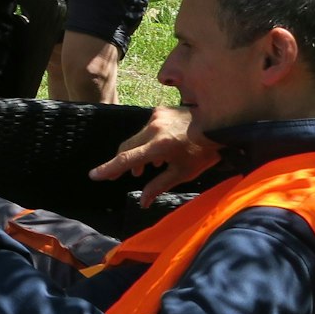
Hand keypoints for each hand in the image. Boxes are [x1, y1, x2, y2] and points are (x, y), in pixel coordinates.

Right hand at [91, 105, 219, 205]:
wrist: (220, 125)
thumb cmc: (203, 153)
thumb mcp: (182, 173)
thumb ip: (158, 186)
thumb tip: (142, 203)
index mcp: (159, 146)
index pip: (128, 159)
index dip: (109, 168)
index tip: (94, 175)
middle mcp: (153, 128)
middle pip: (127, 147)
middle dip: (122, 163)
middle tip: (118, 176)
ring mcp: (155, 117)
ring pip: (136, 138)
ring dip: (136, 153)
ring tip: (147, 167)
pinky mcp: (159, 111)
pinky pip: (145, 129)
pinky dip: (146, 141)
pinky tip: (157, 152)